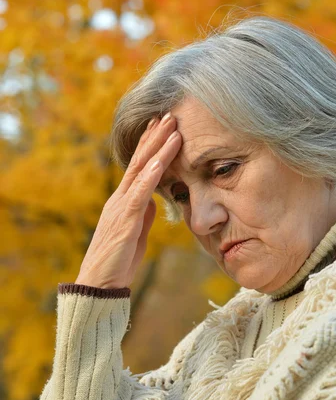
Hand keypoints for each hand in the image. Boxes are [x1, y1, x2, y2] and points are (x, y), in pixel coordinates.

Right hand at [75, 113, 181, 288]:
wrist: (100, 285)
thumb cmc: (118, 261)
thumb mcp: (136, 233)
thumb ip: (143, 214)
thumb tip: (154, 199)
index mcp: (125, 201)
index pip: (140, 167)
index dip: (151, 145)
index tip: (163, 126)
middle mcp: (120, 198)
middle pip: (140, 161)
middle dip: (155, 137)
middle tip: (170, 115)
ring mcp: (121, 207)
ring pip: (141, 171)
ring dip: (157, 148)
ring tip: (171, 127)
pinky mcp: (125, 220)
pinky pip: (139, 194)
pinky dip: (151, 175)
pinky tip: (161, 160)